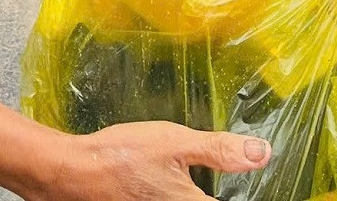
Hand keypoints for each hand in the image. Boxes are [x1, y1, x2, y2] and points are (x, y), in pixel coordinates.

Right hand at [39, 122, 269, 200]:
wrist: (73, 172)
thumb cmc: (123, 156)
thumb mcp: (175, 142)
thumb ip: (219, 150)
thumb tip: (262, 153)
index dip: (245, 191)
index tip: (258, 183)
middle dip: (218, 190)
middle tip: (232, 176)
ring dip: (199, 192)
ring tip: (204, 176)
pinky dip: (181, 192)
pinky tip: (173, 178)